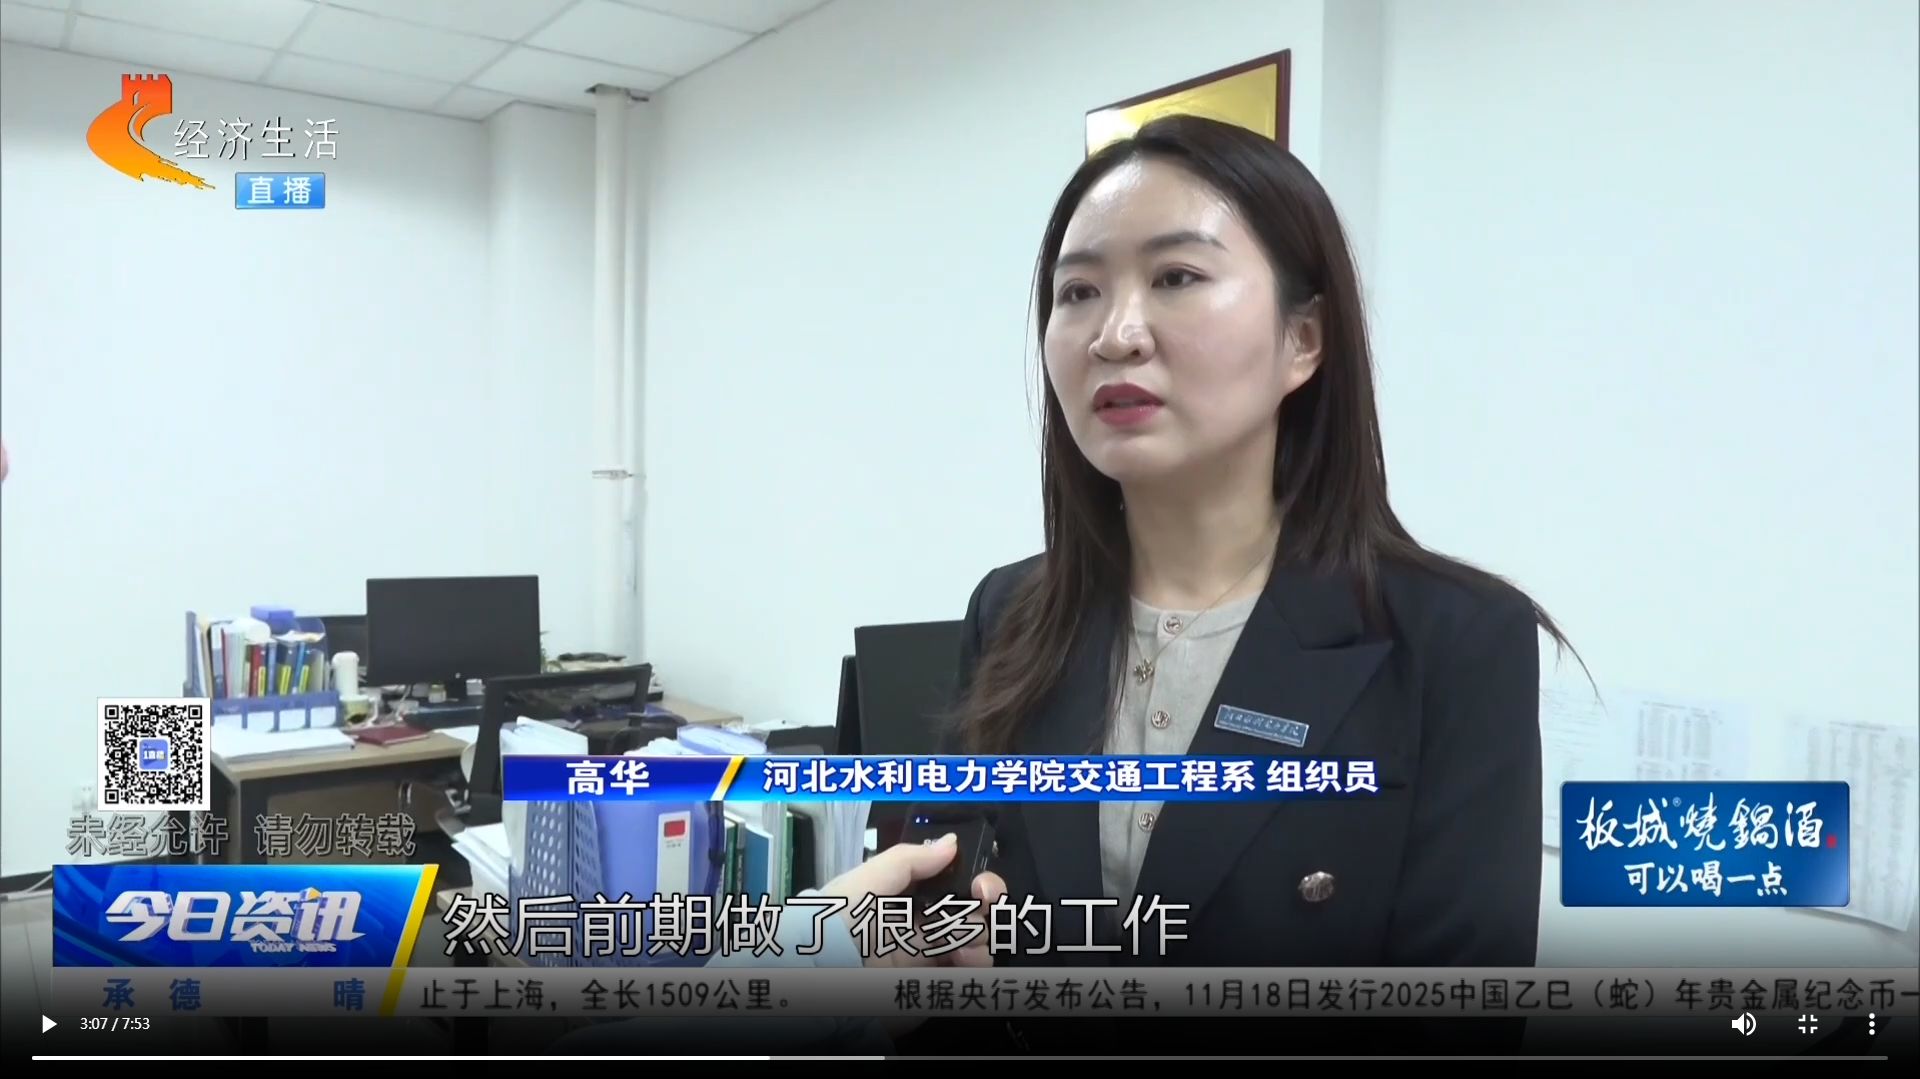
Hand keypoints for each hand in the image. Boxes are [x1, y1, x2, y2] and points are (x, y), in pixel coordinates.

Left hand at [817, 833, 1007, 970]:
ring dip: (981, 933)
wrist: (820, 981)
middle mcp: (919, 925)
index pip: (948, 881)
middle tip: (984, 897)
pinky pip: (970, 972)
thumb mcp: (865, 882)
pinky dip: (977, 961)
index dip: (970, 876)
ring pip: (977, 939)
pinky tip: (964, 957)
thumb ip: (908, 860)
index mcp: (902, 897)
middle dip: (984, 899)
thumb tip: (952, 843)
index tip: (979, 879)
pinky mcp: (934, 986)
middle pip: (970, 907)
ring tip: (966, 942)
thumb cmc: (838, 925)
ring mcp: (929, 958)